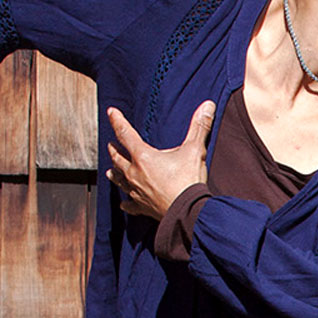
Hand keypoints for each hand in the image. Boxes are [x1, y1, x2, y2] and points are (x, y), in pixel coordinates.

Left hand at [106, 102, 211, 219]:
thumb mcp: (195, 150)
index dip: (117, 121)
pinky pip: (130, 205)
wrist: (188, 212)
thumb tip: (207, 105)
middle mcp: (134, 173)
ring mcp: (136, 192)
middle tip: (111, 145)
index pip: (125, 134)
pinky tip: (124, 203)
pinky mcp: (143, 207)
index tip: (111, 112)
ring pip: (119, 180)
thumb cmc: (188, 181)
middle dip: (114, 150)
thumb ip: (199, 127)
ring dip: (115, 173)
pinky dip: (126, 203)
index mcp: (143, 156)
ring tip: (110, 170)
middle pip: (117, 158)